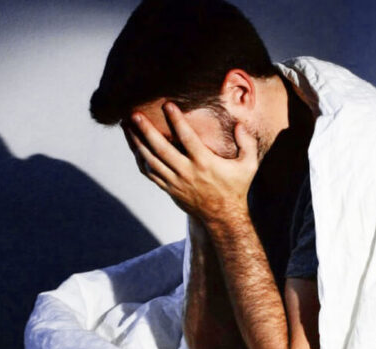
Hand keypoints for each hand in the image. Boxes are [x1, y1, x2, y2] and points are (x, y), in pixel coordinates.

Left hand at [126, 102, 258, 223]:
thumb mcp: (248, 166)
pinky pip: (150, 173)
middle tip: (134, 114)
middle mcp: (187, 171)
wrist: (224, 217)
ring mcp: (175, 182)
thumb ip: (246, 143)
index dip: (176, 120)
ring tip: (127, 127)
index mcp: (205, 163)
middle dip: (146, 130)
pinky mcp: (169, 189)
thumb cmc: (236, 187)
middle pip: (161, 148)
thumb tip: (239, 123)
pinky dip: (140, 160)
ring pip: (150, 160)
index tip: (167, 104)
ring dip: (137, 143)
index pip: (187, 137)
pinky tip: (134, 147)